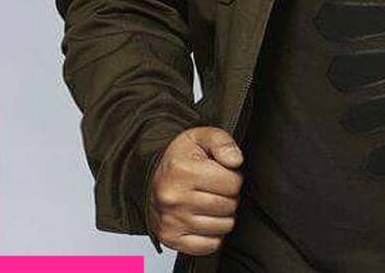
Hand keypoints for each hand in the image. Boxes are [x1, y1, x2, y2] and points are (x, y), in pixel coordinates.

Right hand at [145, 126, 244, 255]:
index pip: (233, 183)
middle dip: (229, 196)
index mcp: (182, 172)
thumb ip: (223, 142)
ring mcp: (171, 221)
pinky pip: (209, 245)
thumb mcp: (200, 138)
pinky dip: (213, 234)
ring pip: (223, 226)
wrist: (148, 176)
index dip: (233, 177)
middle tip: (215, 189)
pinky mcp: (170, 238)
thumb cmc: (178, 159)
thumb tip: (236, 160)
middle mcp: (174, 198)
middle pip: (229, 205)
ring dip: (222, 215)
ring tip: (209, 202)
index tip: (222, 174)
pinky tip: (205, 219)